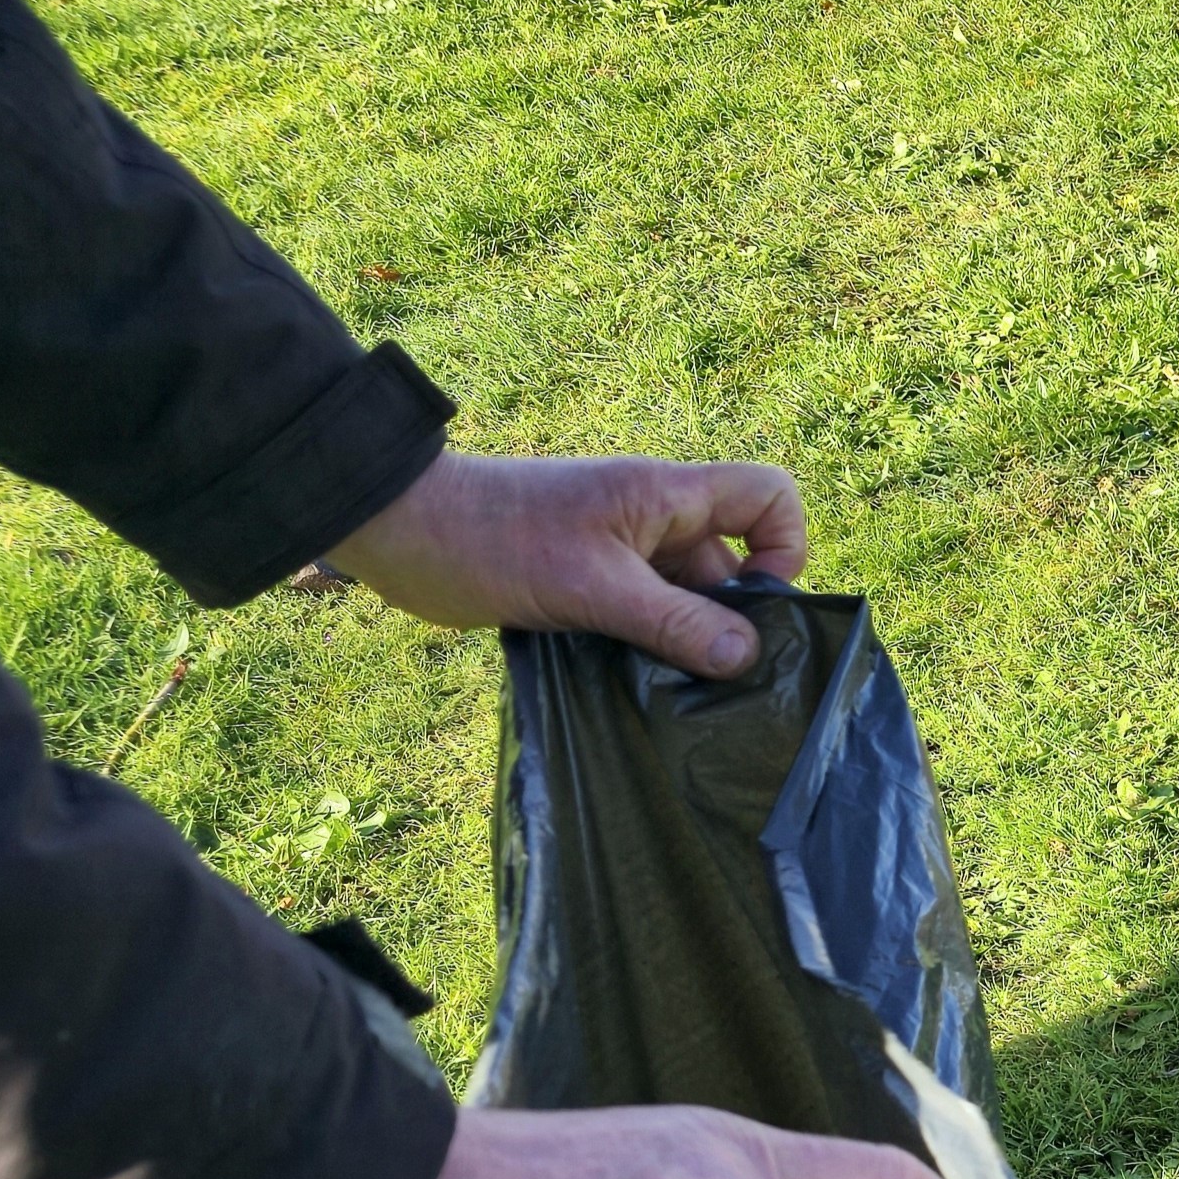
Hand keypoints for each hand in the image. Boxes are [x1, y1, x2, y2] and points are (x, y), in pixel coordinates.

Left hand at [325, 452, 810, 676]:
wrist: (395, 529)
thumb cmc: (492, 541)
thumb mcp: (590, 588)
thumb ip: (673, 622)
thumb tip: (746, 657)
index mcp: (665, 496)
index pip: (767, 495)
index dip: (783, 546)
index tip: (753, 604)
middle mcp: (651, 518)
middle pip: (729, 561)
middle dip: (725, 619)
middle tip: (703, 674)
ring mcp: (617, 550)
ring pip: (682, 596)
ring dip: (677, 641)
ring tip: (656, 683)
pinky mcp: (584, 581)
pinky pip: (641, 613)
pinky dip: (641, 646)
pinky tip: (622, 679)